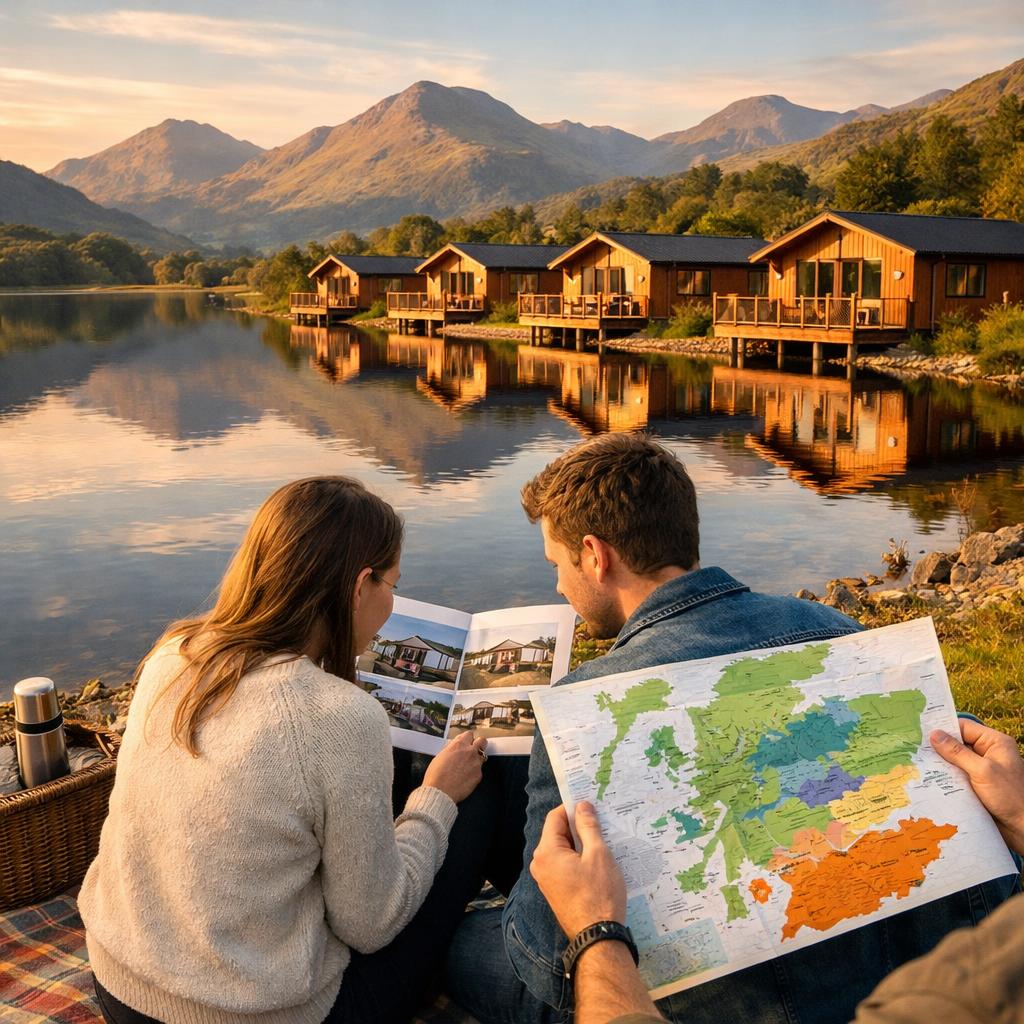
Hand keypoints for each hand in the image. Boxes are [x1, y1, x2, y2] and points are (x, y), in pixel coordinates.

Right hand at [422, 731, 486, 803]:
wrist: (440, 791)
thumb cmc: (436, 776)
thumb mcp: (440, 756)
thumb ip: (451, 750)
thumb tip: (455, 749)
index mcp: (459, 745)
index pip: (469, 734)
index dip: (467, 738)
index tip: (466, 742)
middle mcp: (470, 752)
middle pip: (482, 741)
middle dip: (479, 744)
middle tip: (474, 749)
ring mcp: (476, 763)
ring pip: (482, 756)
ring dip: (476, 759)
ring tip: (467, 767)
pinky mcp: (479, 775)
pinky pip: (479, 771)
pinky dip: (474, 773)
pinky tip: (466, 778)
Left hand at [529, 801, 625, 938]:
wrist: (597, 937)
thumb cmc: (599, 894)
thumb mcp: (598, 855)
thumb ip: (588, 827)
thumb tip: (582, 805)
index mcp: (546, 852)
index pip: (555, 818)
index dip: (573, 808)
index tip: (592, 806)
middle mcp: (540, 864)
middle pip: (557, 833)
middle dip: (578, 827)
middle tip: (601, 824)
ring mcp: (546, 879)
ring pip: (562, 850)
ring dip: (580, 844)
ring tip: (603, 843)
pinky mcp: (555, 890)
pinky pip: (564, 865)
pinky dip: (578, 859)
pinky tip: (597, 862)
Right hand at [931, 720, 1023, 854]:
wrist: (1022, 827)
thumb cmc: (1009, 796)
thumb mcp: (982, 771)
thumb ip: (957, 752)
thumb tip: (934, 735)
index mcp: (994, 742)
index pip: (964, 727)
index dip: (943, 728)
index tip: (920, 730)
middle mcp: (988, 753)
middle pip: (957, 743)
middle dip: (938, 747)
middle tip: (914, 747)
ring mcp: (981, 769)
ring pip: (954, 760)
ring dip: (940, 763)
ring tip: (918, 762)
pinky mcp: (976, 784)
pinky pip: (956, 774)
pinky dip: (945, 776)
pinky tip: (929, 777)